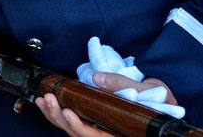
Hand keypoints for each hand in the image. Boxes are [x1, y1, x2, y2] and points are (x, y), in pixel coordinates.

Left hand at [35, 73, 177, 136]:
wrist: (166, 100)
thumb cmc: (162, 100)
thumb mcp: (148, 90)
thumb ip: (123, 84)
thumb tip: (97, 79)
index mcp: (123, 133)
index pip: (96, 136)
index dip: (79, 127)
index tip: (67, 112)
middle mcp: (110, 134)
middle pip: (79, 134)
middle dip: (60, 118)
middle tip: (49, 100)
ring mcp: (101, 129)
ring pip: (74, 130)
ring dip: (55, 115)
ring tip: (43, 101)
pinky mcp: (95, 121)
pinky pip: (75, 121)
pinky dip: (59, 112)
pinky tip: (49, 102)